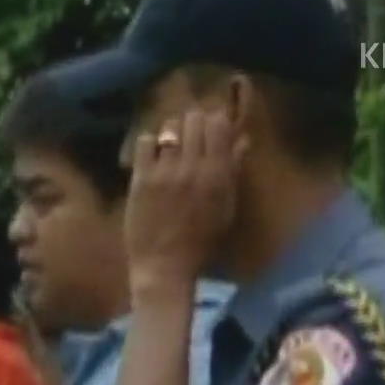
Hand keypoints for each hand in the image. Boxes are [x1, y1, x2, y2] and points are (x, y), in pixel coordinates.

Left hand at [122, 108, 249, 286]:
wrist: (164, 266)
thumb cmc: (201, 242)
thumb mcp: (225, 208)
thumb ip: (233, 171)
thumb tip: (243, 140)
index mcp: (218, 174)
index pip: (219, 123)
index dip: (216, 121)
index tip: (213, 128)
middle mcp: (192, 166)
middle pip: (194, 119)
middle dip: (195, 124)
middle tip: (192, 137)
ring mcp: (165, 171)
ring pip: (170, 127)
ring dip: (173, 133)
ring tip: (172, 147)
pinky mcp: (141, 178)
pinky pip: (145, 142)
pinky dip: (150, 144)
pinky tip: (153, 157)